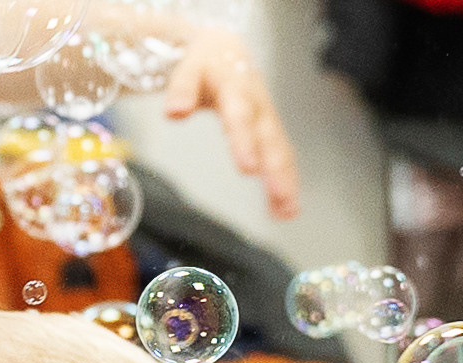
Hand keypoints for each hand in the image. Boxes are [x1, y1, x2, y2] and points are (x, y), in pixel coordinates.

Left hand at [162, 27, 298, 220]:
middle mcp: (257, 104)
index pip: (240, 116)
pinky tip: (285, 211)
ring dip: (286, 181)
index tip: (249, 169)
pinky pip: (281, 157)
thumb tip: (174, 112)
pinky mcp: (271, 131)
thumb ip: (182, 89)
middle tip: (279, 196)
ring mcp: (267, 119)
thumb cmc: (204, 63)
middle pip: (269, 138)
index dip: (245, 141)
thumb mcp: (188, 68)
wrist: (225, 50)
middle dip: (275, 168)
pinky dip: (285, 183)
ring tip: (288, 212)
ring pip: (280, 150)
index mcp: (236, 87)